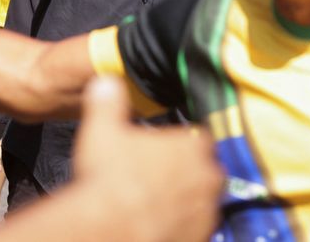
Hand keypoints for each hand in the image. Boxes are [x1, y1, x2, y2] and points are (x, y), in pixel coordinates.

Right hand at [73, 78, 222, 240]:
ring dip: (185, 198)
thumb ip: (108, 101)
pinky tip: (158, 221)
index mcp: (191, 147)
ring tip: (154, 199)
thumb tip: (107, 82)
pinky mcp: (200, 238)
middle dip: (186, 170)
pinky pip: (196, 227)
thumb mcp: (101, 128)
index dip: (180, 141)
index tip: (165, 146)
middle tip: (157, 173)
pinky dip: (182, 223)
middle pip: (205, 168)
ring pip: (202, 200)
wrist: (109, 229)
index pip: (200, 136)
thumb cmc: (109, 181)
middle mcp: (207, 179)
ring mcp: (206, 213)